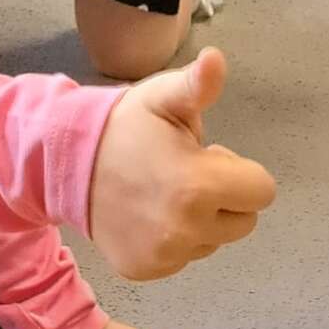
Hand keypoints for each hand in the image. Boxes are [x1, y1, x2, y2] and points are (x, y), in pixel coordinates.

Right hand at [88, 47, 276, 281]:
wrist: (65, 160)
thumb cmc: (124, 127)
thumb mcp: (162, 97)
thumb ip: (197, 85)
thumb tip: (216, 58)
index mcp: (198, 186)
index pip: (263, 192)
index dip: (238, 171)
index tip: (205, 157)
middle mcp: (185, 230)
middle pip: (244, 222)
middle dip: (225, 198)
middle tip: (184, 173)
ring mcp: (164, 256)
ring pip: (212, 241)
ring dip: (200, 221)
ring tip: (162, 192)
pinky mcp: (145, 270)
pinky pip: (182, 259)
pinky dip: (173, 240)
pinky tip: (146, 214)